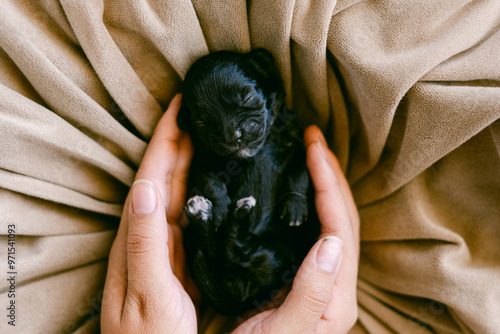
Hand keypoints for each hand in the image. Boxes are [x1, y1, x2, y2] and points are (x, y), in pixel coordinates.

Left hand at [101, 94, 198, 332]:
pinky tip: (214, 187)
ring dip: (191, 162)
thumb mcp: (147, 294)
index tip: (180, 106)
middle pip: (167, 177)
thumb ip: (145, 243)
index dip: (166, 140)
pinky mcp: (178, 260)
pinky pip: (191, 215)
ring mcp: (165, 247)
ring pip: (179, 193)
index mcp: (140, 236)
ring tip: (210, 136)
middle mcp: (150, 235)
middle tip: (202, 111)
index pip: (152, 176)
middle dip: (182, 141)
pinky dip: (201, 193)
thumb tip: (147, 186)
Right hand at [232, 125, 359, 333]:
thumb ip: (312, 292)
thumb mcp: (284, 330)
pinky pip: (315, 228)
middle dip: (330, 172)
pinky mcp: (306, 275)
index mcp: (336, 293)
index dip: (328, 183)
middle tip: (312, 138)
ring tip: (307, 153)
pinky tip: (295, 188)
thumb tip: (332, 243)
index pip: (341, 225)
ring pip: (332, 219)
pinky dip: (309, 201)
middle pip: (343, 216)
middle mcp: (337, 281)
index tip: (312, 147)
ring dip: (323, 183)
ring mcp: (324, 277)